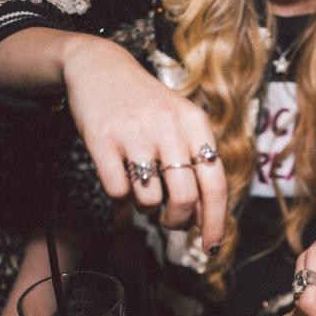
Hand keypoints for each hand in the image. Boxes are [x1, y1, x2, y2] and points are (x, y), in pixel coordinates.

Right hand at [59, 35, 226, 251]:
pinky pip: (117, 191)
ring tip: (143, 189)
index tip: (212, 247)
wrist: (99, 68)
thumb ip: (197, 166)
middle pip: (184, 199)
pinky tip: (120, 175)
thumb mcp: (181, 126)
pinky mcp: (102, 139)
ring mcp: (134, 132)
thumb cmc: (148, 109)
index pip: (215, 184)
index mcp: (196, 124)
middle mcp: (169, 127)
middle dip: (177, 221)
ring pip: (150, 200)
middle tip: (169, 220)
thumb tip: (206, 220)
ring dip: (147, 208)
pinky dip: (120, 194)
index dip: (216, 222)